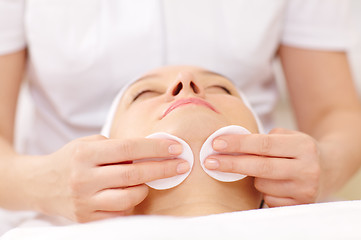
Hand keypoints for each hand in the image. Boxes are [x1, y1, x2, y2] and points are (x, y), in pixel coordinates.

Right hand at [34, 135, 187, 221]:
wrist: (40, 183)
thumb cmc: (71, 159)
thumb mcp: (89, 144)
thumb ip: (118, 147)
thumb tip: (153, 151)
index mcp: (85, 154)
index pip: (128, 148)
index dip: (155, 148)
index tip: (176, 148)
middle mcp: (83, 178)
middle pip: (133, 174)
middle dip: (163, 169)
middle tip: (182, 165)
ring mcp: (84, 202)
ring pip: (129, 198)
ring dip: (147, 188)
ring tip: (149, 181)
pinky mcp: (86, 219)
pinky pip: (120, 214)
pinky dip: (132, 204)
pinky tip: (133, 194)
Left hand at [204, 128, 321, 206]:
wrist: (327, 169)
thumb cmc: (297, 150)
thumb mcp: (287, 137)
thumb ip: (262, 140)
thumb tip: (228, 146)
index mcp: (304, 146)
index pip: (263, 144)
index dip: (238, 144)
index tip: (216, 143)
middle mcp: (308, 169)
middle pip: (260, 167)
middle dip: (231, 164)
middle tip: (208, 161)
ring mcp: (305, 190)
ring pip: (262, 185)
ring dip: (254, 178)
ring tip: (266, 170)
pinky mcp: (300, 205)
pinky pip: (269, 199)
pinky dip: (265, 191)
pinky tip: (275, 184)